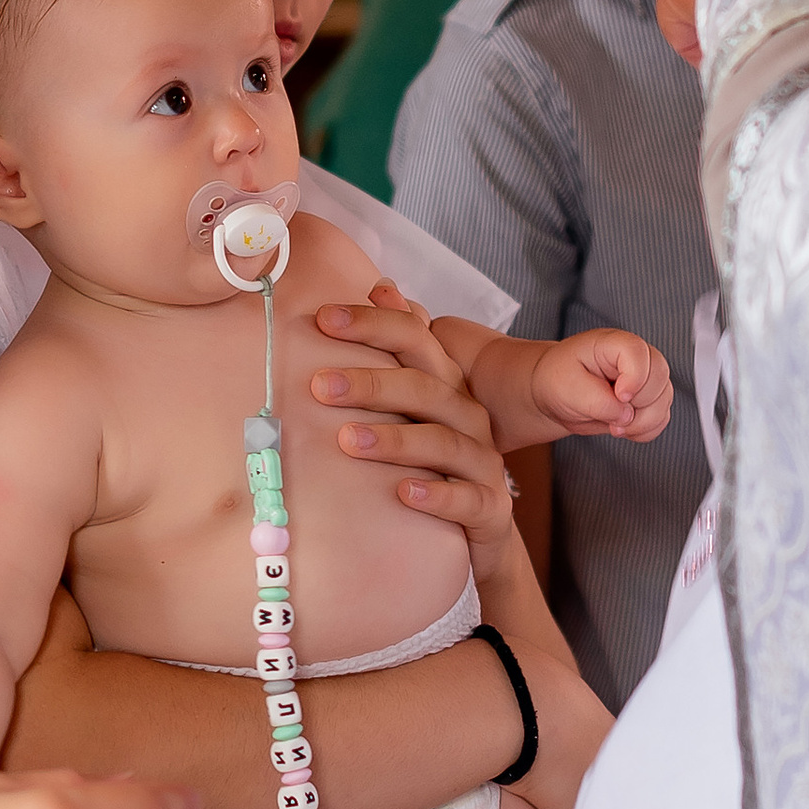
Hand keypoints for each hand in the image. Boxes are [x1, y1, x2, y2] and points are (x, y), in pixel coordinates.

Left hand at [309, 285, 513, 569]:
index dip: (371, 325)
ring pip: (442, 443)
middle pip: (424, 389)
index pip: (414, 341)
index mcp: (448, 384)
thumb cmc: (436, 455)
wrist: (482, 522)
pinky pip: (466, 499)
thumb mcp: (418, 402)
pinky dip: (435, 495)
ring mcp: (482, 461)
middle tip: (319, 386)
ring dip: (395, 440)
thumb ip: (403, 347)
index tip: (322, 319)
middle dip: (371, 384)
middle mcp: (469, 416)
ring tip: (349, 440)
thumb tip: (381, 285)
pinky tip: (402, 493)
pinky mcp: (489, 506)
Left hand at [511, 328, 673, 450]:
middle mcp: (636, 357)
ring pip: (664, 399)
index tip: (619, 396)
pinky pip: (662, 417)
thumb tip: (627, 415)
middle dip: (639, 405)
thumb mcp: (568, 389)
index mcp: (613, 344)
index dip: (635, 378)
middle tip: (611, 417)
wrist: (557, 394)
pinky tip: (624, 429)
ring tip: (614, 426)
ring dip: (642, 422)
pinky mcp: (649, 400)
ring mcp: (646, 378)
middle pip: (659, 376)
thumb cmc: (559, 382)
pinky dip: (646, 430)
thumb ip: (598, 402)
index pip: (639, 353)